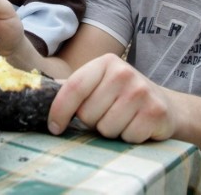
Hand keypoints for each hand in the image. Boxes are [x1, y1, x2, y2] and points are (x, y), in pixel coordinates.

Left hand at [48, 54, 175, 142]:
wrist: (164, 104)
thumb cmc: (122, 95)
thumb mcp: (99, 84)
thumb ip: (73, 87)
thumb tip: (36, 90)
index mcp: (106, 62)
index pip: (74, 87)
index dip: (60, 110)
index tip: (54, 126)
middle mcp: (124, 72)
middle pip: (88, 113)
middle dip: (92, 121)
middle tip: (106, 114)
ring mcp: (141, 91)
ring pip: (106, 128)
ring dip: (111, 130)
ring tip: (122, 119)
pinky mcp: (155, 111)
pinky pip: (127, 137)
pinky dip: (129, 137)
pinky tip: (136, 125)